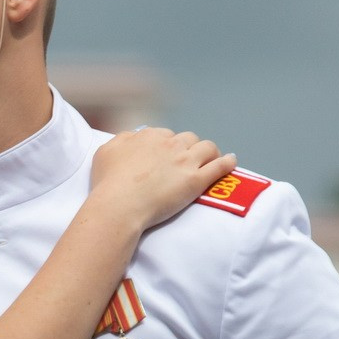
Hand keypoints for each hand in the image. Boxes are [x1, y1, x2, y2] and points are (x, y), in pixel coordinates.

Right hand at [88, 129, 233, 229]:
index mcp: (149, 136)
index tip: (168, 156)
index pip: (165, 135)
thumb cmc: (108, 182)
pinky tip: (231, 162)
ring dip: (211, 152)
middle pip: (188, 138)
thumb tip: (132, 137)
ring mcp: (185, 162)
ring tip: (213, 159)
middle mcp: (170, 144)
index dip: (168, 145)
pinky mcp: (196, 180)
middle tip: (189, 159)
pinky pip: (219, 167)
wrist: (120, 204)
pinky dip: (228, 163)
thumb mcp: (106, 151)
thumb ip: (121, 140)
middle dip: (190, 147)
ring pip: (207, 148)